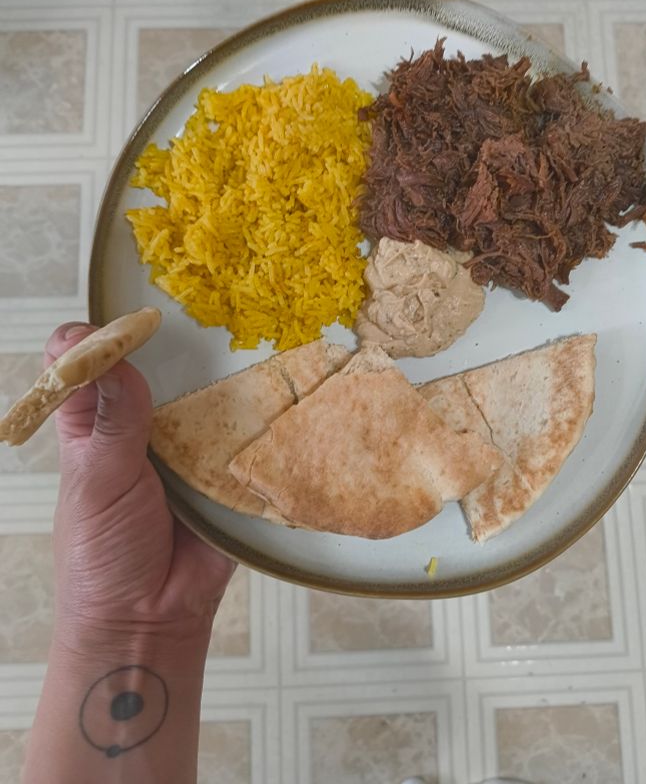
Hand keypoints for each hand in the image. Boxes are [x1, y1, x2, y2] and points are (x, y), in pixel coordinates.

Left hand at [46, 322, 235, 653]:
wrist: (152, 622)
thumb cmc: (103, 557)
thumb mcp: (97, 482)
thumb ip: (112, 422)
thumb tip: (115, 357)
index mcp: (93, 423)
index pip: (83, 364)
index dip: (92, 339)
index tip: (117, 330)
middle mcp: (141, 423)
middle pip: (152, 364)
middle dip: (170, 338)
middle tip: (200, 310)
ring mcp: (187, 441)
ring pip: (201, 389)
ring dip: (219, 369)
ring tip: (247, 334)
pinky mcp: (225, 463)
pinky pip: (240, 429)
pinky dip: (255, 409)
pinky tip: (276, 380)